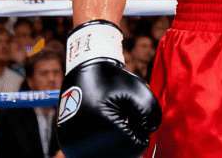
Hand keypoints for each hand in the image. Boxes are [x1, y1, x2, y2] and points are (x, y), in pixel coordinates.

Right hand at [56, 21, 160, 157]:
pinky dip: (102, 143)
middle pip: (123, 154)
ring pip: (109, 154)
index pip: (137, 147)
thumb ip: (152, 111)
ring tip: (111, 120)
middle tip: (122, 116)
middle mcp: (85, 144)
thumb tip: (151, 129)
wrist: (82, 72)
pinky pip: (94, 153)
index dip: (140, 129)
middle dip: (128, 137)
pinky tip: (101, 126)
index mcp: (104, 130)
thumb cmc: (112, 80)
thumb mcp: (139, 90)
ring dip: (115, 142)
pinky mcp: (69, 148)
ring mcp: (74, 148)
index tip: (132, 112)